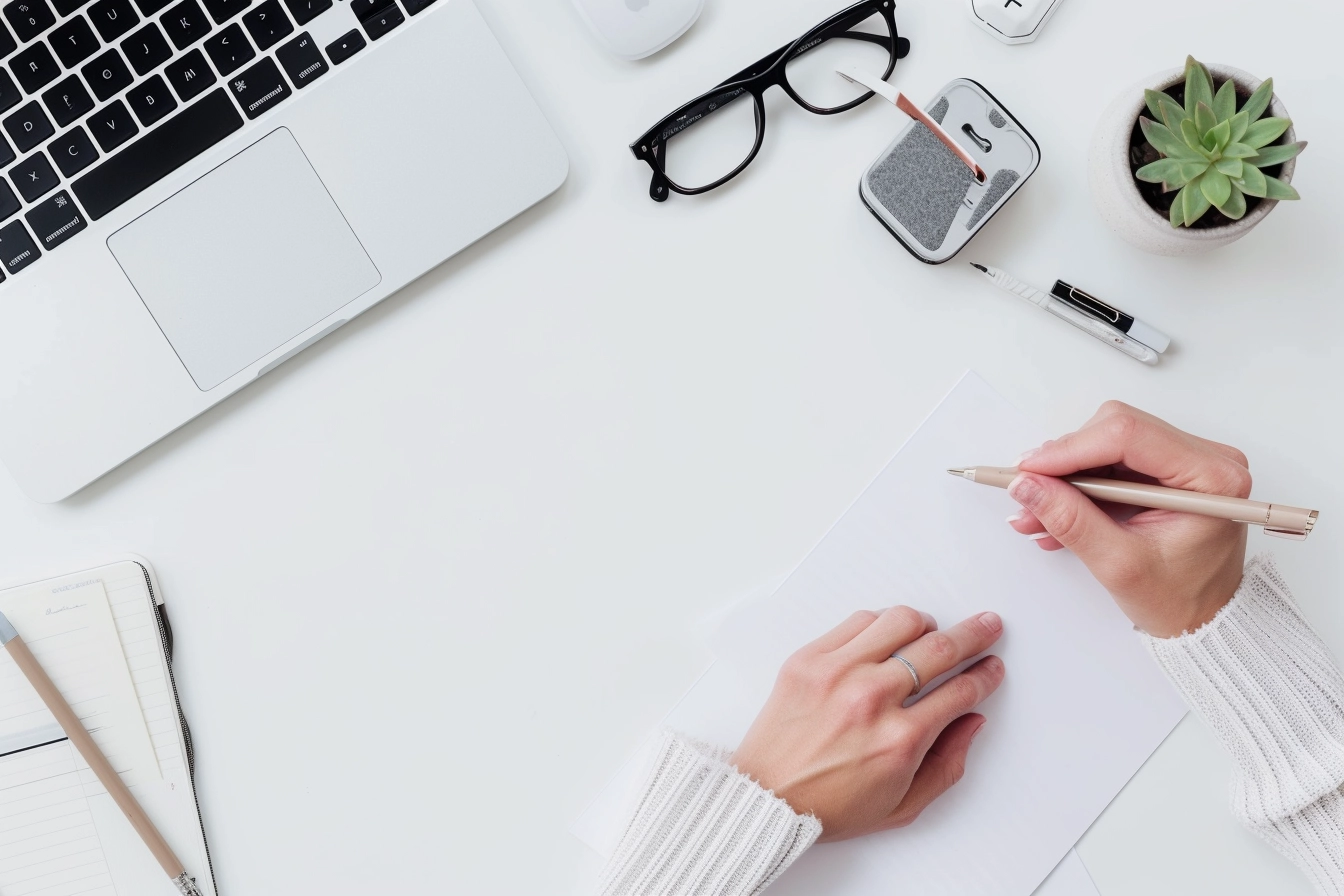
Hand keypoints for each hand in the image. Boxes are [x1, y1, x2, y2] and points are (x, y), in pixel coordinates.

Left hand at [729, 607, 1003, 841]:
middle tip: (986, 627)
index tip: (990, 668)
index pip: (960, 691)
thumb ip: (948, 765)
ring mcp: (838, 673)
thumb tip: (971, 722)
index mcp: (900, 740)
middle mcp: (872, 699)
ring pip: (901, 621)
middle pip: (940, 648)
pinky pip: (858, 621)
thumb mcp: (903, 805)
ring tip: (931, 632)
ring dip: (926, 624)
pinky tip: (888, 634)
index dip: (984, 675)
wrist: (768, 798)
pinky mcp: (809, 659)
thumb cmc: (829, 805)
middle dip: (973, 635)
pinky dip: (881, 623)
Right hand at [1008, 401, 1248, 637]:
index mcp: (1211, 478)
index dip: (1071, 448)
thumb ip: (1072, 521)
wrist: (1202, 619)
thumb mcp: (1119, 565)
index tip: (1028, 470)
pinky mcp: (1164, 470)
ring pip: (1105, 444)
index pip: (1129, 435)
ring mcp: (1184, 462)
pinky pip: (1109, 462)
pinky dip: (1078, 485)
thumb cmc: (1181, 600)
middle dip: (1064, 463)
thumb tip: (1028, 486)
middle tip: (1029, 493)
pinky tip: (1057, 513)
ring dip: (1065, 477)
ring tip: (1037, 514)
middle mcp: (1205, 459)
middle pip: (1115, 430)